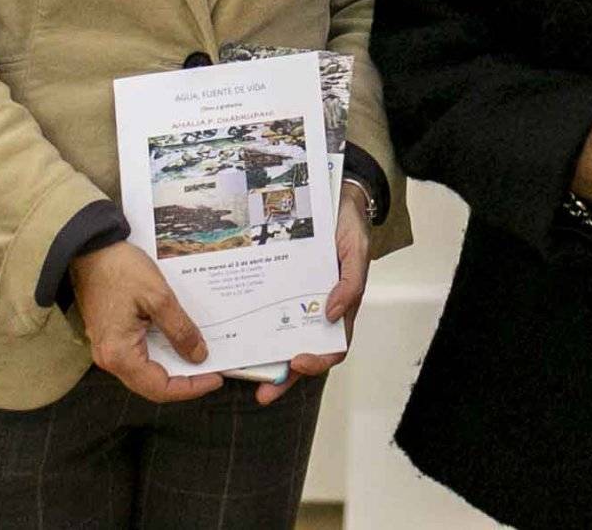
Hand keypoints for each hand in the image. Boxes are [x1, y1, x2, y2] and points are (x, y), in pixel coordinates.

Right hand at [70, 241, 224, 402]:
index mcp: (119, 354)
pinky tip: (179, 342)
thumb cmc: (120, 270)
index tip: (216, 377)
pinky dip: (162, 354)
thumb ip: (179, 330)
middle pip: (152, 384)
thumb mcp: (158, 297)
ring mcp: (108, 349)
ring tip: (201, 356)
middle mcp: (110, 359)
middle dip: (184, 380)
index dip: (191, 387)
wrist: (90, 249)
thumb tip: (198, 356)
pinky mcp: (111, 337)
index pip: (160, 387)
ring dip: (174, 367)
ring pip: (146, 371)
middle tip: (213, 369)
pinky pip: (139, 356)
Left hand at [254, 197, 368, 405]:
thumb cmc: (349, 228)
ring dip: (264, 359)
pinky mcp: (278, 287)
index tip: (297, 362)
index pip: (332, 348)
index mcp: (340, 309)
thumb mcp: (357, 251)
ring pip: (280, 337)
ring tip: (240, 373)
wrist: (334, 198)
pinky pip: (265, 310)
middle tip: (262, 392)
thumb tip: (334, 313)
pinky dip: (253, 326)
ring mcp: (295, 300)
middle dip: (283, 378)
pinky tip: (234, 332)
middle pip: (301, 353)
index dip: (317, 361)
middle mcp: (316, 311)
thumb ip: (351, 283)